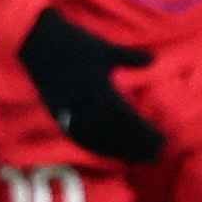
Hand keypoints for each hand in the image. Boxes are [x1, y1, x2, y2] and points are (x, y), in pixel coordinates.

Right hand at [16, 9, 161, 162]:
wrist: (38, 42)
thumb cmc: (74, 43)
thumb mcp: (105, 49)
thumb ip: (130, 58)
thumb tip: (154, 59)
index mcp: (101, 92)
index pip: (129, 121)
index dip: (146, 134)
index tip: (163, 141)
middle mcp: (87, 108)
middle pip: (117, 136)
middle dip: (138, 147)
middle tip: (157, 155)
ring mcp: (71, 113)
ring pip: (99, 141)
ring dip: (119, 151)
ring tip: (138, 158)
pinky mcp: (59, 114)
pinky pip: (79, 137)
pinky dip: (95, 147)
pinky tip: (106, 152)